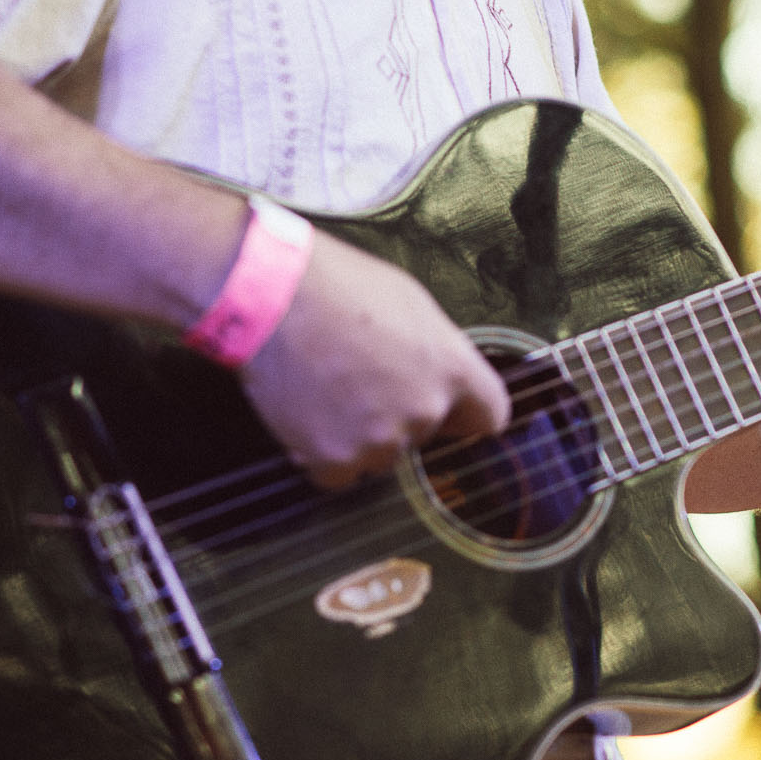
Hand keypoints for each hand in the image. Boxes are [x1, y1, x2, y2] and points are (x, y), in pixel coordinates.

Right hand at [238, 232, 510, 487]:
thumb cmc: (337, 285)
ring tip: (329, 390)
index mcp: (451, 369)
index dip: (466, 413)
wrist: (271, 297)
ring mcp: (379, 439)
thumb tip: (439, 372)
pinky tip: (309, 414)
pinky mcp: (333, 459)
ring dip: (360, 437)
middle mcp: (423, 410)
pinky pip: (339, 474)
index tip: (451, 412)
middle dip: (400, 415)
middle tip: (361, 379)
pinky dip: (324, 454)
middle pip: (424, 434)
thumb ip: (437, 349)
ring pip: (381, 456)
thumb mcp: (411, 302)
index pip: (489, 416)